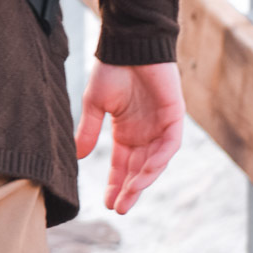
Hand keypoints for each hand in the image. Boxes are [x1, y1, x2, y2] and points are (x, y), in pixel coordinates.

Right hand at [75, 61, 184, 214]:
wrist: (129, 44)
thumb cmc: (112, 68)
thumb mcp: (95, 104)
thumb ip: (88, 130)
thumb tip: (78, 157)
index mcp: (126, 132)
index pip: (123, 166)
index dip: (116, 184)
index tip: (107, 203)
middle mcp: (145, 134)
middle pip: (139, 169)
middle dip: (130, 189)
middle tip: (119, 208)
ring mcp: (161, 126)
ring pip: (155, 161)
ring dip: (144, 179)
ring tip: (131, 194)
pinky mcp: (174, 116)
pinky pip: (170, 145)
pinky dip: (159, 159)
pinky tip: (147, 172)